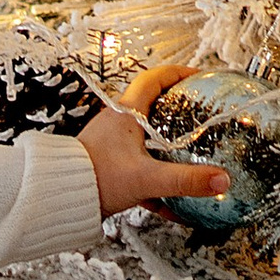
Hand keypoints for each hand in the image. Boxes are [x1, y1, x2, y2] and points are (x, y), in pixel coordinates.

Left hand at [77, 61, 229, 217]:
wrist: (58, 200)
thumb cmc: (96, 178)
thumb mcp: (147, 178)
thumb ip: (186, 180)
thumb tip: (221, 179)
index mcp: (126, 114)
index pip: (155, 79)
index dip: (178, 73)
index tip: (199, 75)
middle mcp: (118, 124)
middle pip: (154, 107)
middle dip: (179, 110)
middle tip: (201, 115)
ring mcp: (112, 146)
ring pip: (147, 140)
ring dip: (169, 148)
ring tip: (192, 157)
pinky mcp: (109, 168)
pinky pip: (139, 170)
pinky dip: (156, 184)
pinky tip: (172, 207)